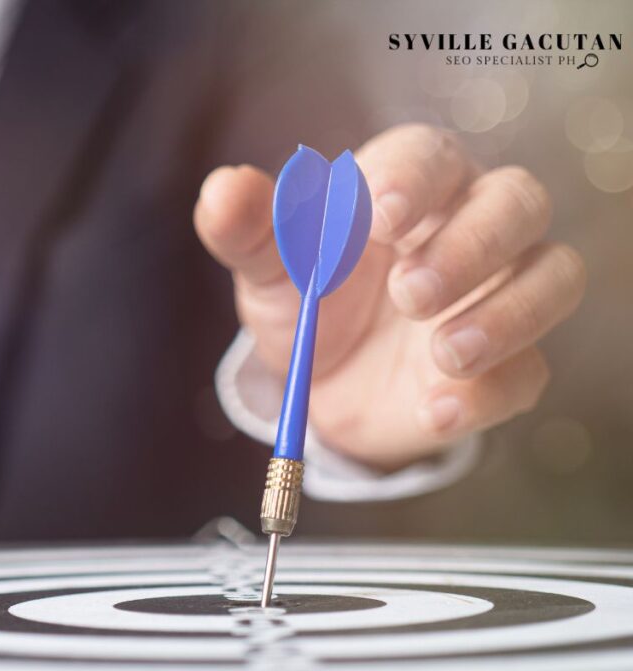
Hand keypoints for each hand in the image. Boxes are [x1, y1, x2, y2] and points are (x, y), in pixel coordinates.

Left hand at [195, 124, 585, 469]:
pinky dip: (488, 392)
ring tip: (442, 353)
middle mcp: (469, 229)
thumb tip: (222, 190)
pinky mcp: (505, 367)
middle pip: (516, 203)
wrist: (322, 385)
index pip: (431, 156)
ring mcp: (497, 298)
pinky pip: (528, 372)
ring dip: (506, 313)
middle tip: (408, 292)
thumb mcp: (269, 269)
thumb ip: (250, 229)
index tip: (383, 214)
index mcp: (408, 189)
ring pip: (552, 276)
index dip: (415, 178)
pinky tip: (435, 409)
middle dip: (471, 245)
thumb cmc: (305, 301)